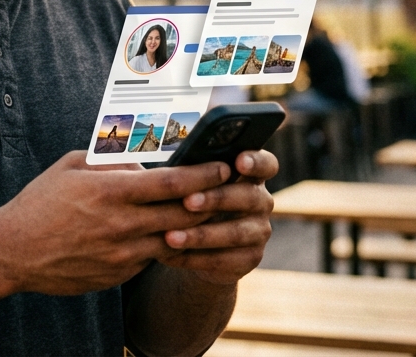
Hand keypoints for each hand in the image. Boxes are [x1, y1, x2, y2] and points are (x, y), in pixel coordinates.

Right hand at [0, 151, 232, 296]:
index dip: (204, 174)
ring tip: (204, 213)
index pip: (173, 182)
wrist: (13, 252)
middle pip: (184, 214)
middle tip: (227, 190)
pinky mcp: (118, 275)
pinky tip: (167, 235)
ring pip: (174, 240)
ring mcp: (121, 254)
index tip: (222, 166)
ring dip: (192, 227)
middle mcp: (121, 225)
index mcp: (111, 191)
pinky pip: (151, 258)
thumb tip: (143, 159)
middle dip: (210, 201)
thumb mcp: (71, 166)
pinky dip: (163, 245)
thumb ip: (109, 160)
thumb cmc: (40, 203)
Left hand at [156, 150, 277, 285]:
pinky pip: (225, 260)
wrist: (197, 246)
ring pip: (235, 233)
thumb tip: (148, 154)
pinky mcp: (250, 259)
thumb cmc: (189, 200)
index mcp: (250, 175)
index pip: (267, 163)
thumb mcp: (188, 182)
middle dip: (217, 198)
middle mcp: (260, 201)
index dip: (257, 162)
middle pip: (249, 197)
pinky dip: (196, 258)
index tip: (238, 162)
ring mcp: (258, 232)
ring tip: (170, 236)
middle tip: (187, 201)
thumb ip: (184, 168)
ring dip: (201, 235)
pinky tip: (170, 255)